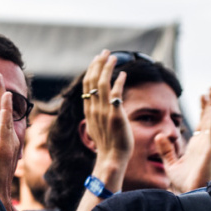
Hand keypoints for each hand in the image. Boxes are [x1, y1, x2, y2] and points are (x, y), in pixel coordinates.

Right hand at [82, 50, 131, 170]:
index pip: (87, 85)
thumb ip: (96, 112)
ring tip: (112, 56)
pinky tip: (123, 74)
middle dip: (98, 64)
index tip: (96, 60)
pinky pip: (116, 94)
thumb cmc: (107, 143)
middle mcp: (94, 108)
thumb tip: (97, 105)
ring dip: (107, 68)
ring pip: (102, 83)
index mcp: (88, 109)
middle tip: (104, 52)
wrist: (111, 157)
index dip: (91, 70)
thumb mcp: (96, 125)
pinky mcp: (116, 115)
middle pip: (92, 80)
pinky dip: (119, 82)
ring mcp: (104, 111)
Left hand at [161, 86, 210, 192]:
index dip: (202, 110)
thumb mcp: (170, 163)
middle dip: (209, 104)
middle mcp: (204, 143)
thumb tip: (159, 135)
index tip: (201, 96)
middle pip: (208, 119)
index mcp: (196, 145)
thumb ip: (165, 149)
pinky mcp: (208, 147)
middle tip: (210, 89)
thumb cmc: (183, 182)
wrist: (189, 193)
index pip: (201, 123)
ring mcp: (207, 144)